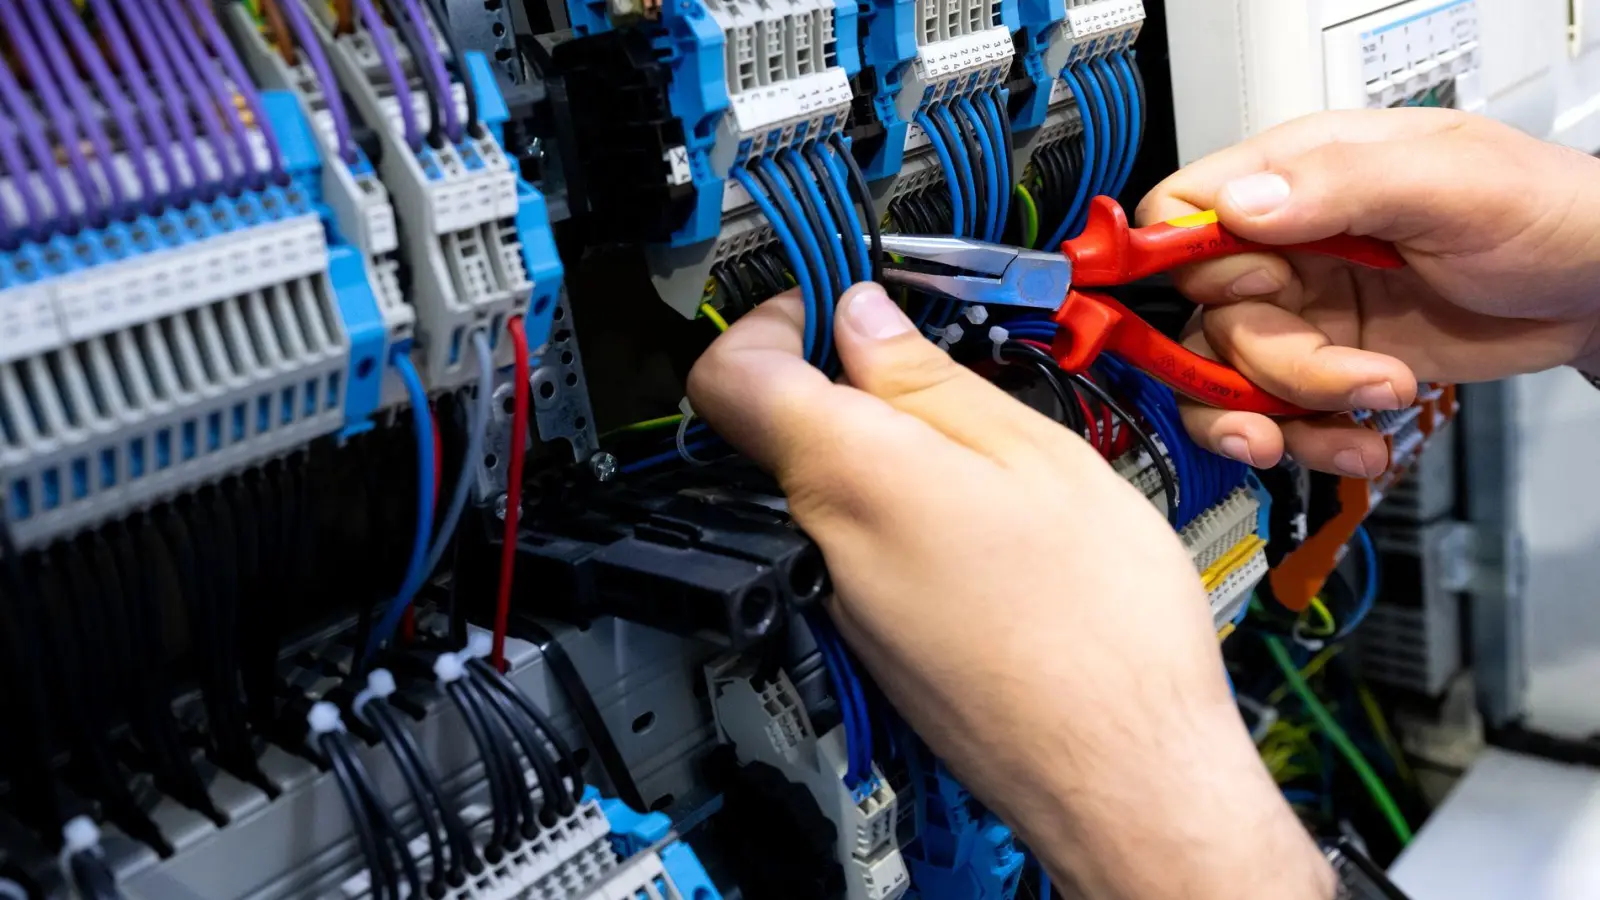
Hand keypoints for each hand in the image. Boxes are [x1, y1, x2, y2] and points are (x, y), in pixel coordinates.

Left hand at [688, 284, 1334, 899]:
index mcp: (849, 477)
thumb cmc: (1101, 629)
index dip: (772, 317)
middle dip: (844, 376)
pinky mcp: (871, 640)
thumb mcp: (1036, 456)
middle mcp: (822, 543)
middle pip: (780, 428)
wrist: (1123, 779)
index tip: (832, 296)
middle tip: (933, 358)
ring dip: (884, 444)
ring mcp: (839, 602)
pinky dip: (902, 506)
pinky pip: (859, 544)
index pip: (731, 374)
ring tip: (984, 446)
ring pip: (827, 486)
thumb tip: (862, 322)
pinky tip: (985, 518)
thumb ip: (930, 382)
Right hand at [1138, 108, 1599, 475]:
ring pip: (1232, 379)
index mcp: (1299, 176)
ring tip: (1363, 414)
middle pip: (1209, 317)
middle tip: (1342, 376)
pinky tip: (1361, 442)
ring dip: (1289, 415)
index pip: (1183, 208)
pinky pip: (1278, 416)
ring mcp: (1305, 310)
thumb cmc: (1544, 211)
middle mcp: (1287, 246)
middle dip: (1267, 366)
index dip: (1174, 260)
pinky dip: (1312, 442)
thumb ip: (1342, 185)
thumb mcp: (1451, 182)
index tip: (1205, 305)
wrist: (1598, 291)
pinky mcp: (1328, 366)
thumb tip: (1240, 204)